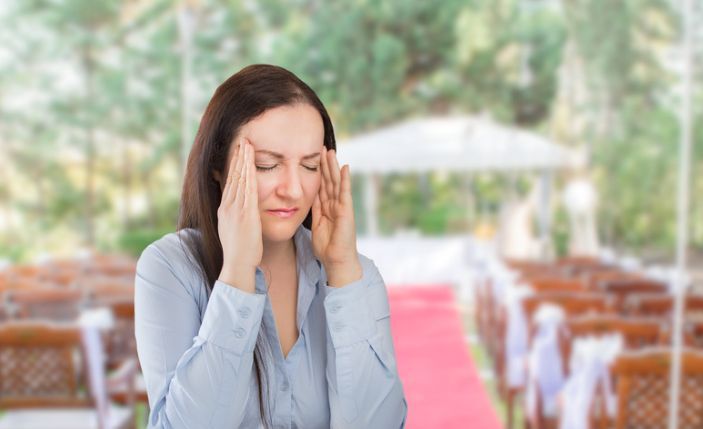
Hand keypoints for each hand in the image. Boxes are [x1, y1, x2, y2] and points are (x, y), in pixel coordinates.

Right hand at [217, 138, 261, 291]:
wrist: (238, 264)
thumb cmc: (240, 250)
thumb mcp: (234, 228)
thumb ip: (236, 215)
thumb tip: (237, 207)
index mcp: (226, 208)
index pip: (230, 181)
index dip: (234, 164)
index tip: (238, 151)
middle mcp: (228, 205)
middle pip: (233, 175)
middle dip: (237, 157)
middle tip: (242, 140)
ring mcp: (236, 209)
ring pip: (239, 179)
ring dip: (243, 160)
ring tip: (246, 144)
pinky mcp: (245, 213)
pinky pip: (247, 189)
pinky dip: (248, 174)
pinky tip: (251, 163)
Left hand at [311, 146, 361, 286]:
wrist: (336, 260)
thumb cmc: (327, 248)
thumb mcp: (315, 225)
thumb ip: (314, 210)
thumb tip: (306, 198)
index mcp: (326, 208)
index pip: (321, 186)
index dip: (317, 172)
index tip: (313, 158)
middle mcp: (334, 204)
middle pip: (328, 180)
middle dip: (325, 165)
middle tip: (322, 148)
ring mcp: (341, 206)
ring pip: (335, 182)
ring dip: (333, 167)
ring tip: (330, 151)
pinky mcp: (346, 210)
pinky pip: (345, 192)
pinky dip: (344, 179)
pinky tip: (344, 167)